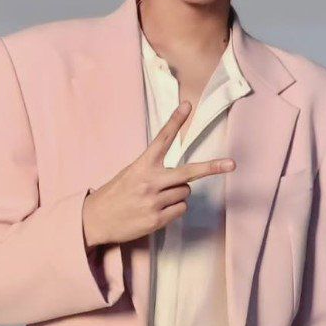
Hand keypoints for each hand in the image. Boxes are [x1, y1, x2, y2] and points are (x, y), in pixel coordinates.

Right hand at [81, 100, 235, 247]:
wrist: (94, 220)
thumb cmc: (115, 194)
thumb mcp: (130, 174)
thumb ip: (153, 170)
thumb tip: (184, 178)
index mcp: (142, 165)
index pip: (162, 138)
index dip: (175, 121)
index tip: (188, 105)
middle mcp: (150, 181)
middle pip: (188, 172)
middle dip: (211, 168)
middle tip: (231, 164)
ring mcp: (154, 202)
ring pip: (185, 193)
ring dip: (178, 193)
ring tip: (158, 197)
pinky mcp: (156, 220)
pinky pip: (180, 209)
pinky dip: (175, 209)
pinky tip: (158, 210)